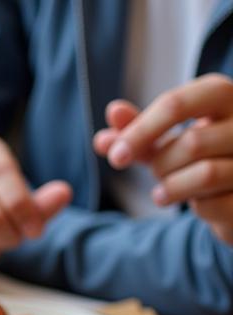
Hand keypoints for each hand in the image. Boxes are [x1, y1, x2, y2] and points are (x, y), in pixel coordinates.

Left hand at [93, 74, 232, 244]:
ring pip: (205, 173)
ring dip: (173, 187)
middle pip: (191, 142)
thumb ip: (136, 135)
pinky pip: (214, 204)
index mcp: (222, 95)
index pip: (176, 104)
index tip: (116, 157)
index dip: (140, 131)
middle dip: (162, 165)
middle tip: (158, 173)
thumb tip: (105, 129)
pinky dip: (195, 207)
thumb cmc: (197, 157)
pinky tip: (198, 202)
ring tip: (166, 191)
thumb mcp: (165, 142)